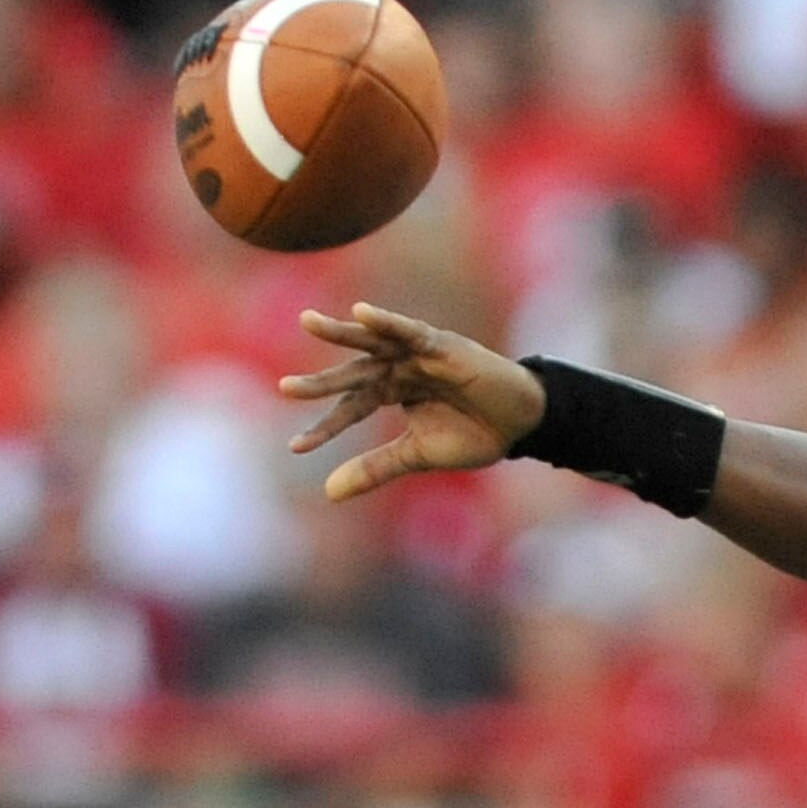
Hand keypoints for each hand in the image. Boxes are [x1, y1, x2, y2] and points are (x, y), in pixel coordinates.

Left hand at [281, 302, 544, 502]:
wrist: (521, 424)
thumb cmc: (475, 434)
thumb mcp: (418, 455)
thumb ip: (375, 468)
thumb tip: (328, 494)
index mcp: (391, 392)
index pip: (350, 407)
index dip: (326, 428)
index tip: (297, 448)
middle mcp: (398, 368)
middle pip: (352, 373)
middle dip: (321, 382)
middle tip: (285, 389)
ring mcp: (417, 354)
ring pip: (371, 343)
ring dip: (341, 332)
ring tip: (308, 322)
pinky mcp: (441, 345)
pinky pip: (409, 331)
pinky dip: (387, 322)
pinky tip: (362, 313)